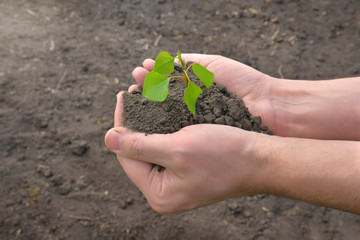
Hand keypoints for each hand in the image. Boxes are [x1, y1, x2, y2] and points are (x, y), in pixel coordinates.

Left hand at [105, 54, 273, 213]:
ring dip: (147, 121)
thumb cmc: (224, 154)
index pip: (127, 155)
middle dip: (134, 121)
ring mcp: (176, 182)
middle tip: (133, 92)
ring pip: (151, 147)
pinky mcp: (187, 171)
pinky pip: (166, 147)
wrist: (261, 159)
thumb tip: (107, 139)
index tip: (123, 95)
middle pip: (137, 153)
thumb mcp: (178, 149)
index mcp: (158, 193)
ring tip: (143, 96)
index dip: (121, 123)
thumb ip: (140, 145)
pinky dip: (162, 127)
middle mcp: (164, 191)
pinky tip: (160, 110)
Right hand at [131, 54, 278, 132]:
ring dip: (149, 107)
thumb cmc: (241, 82)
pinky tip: (149, 114)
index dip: (150, 79)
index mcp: (192, 89)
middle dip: (145, 92)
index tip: (138, 73)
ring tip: (134, 96)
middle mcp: (189, 108)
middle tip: (131, 87)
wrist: (267, 105)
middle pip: (161, 101)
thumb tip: (158, 62)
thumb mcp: (210, 65)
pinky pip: (175, 131)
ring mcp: (193, 124)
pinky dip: (161, 123)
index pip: (164, 85)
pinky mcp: (198, 139)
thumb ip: (185, 63)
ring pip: (164, 117)